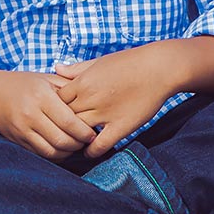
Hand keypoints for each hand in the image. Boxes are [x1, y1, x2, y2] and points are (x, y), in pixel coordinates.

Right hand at [0, 70, 95, 160]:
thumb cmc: (23, 84)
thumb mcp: (46, 78)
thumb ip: (69, 86)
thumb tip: (94, 99)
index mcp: (42, 97)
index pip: (69, 122)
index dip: (85, 132)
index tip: (93, 134)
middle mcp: (31, 114)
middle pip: (63, 140)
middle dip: (79, 145)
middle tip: (87, 141)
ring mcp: (23, 129)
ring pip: (52, 152)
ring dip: (68, 153)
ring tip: (76, 146)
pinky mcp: (18, 140)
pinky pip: (41, 154)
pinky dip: (55, 155)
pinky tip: (62, 149)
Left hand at [54, 45, 180, 158]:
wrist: (158, 68)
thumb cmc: (128, 62)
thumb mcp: (98, 62)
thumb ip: (76, 69)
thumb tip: (56, 68)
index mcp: (82, 82)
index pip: (57, 101)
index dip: (55, 108)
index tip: (57, 113)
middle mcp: (90, 98)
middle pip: (64, 118)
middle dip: (61, 124)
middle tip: (61, 131)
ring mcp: (105, 113)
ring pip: (78, 131)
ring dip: (74, 138)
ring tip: (73, 142)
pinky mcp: (121, 126)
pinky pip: (100, 145)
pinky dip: (91, 151)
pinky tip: (89, 152)